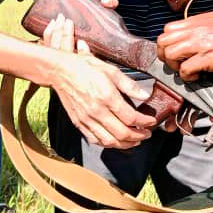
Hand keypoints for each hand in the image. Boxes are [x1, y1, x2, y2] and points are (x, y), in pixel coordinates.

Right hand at [42, 14, 156, 148]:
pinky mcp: (79, 123)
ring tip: (136, 140)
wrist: (60, 72)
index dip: (144, 122)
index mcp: (107, 97)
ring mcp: (86, 120)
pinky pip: (95, 139)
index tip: (152, 121)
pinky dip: (108, 144)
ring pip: (109, 141)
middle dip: (138, 136)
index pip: (131, 117)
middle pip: (122, 133)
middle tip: (147, 134)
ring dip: (125, 144)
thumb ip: (129, 85)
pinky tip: (116, 141)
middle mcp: (96, 112)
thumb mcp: (111, 70)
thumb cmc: (86, 68)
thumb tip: (145, 95)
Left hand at [157, 10, 212, 79]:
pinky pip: (185, 69)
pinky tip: (197, 76)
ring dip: (175, 66)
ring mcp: (199, 44)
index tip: (176, 52)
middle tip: (177, 63)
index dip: (168, 43)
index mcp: (196, 22)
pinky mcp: (207, 58)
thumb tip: (196, 29)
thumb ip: (204, 24)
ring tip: (186, 70)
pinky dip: (188, 77)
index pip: (167, 29)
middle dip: (165, 55)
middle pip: (162, 41)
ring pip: (169, 54)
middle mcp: (194, 31)